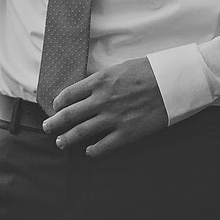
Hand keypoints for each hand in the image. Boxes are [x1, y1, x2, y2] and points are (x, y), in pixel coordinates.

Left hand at [42, 58, 168, 156]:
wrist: (173, 83)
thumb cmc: (149, 71)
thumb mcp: (120, 68)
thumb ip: (103, 80)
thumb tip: (90, 89)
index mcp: (100, 81)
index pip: (70, 94)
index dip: (59, 102)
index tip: (55, 107)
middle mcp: (102, 100)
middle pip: (70, 114)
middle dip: (55, 122)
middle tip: (47, 127)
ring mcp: (113, 118)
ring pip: (82, 132)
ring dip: (68, 138)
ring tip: (60, 142)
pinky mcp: (127, 133)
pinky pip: (103, 146)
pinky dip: (93, 150)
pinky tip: (89, 152)